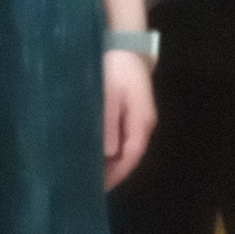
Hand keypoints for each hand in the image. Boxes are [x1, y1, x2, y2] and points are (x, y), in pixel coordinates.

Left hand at [102, 48, 155, 188]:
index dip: (117, 174)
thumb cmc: (116, 69)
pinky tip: (96, 152)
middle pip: (130, 155)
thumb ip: (109, 124)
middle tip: (90, 186)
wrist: (125, 45)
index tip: (100, 188)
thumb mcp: (110, 95)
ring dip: (111, 161)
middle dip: (113, 172)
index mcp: (141, 122)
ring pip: (126, 147)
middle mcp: (143, 124)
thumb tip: (108, 154)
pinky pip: (122, 136)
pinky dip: (110, 148)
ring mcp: (138, 118)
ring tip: (91, 173)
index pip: (131, 156)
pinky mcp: (130, 111)